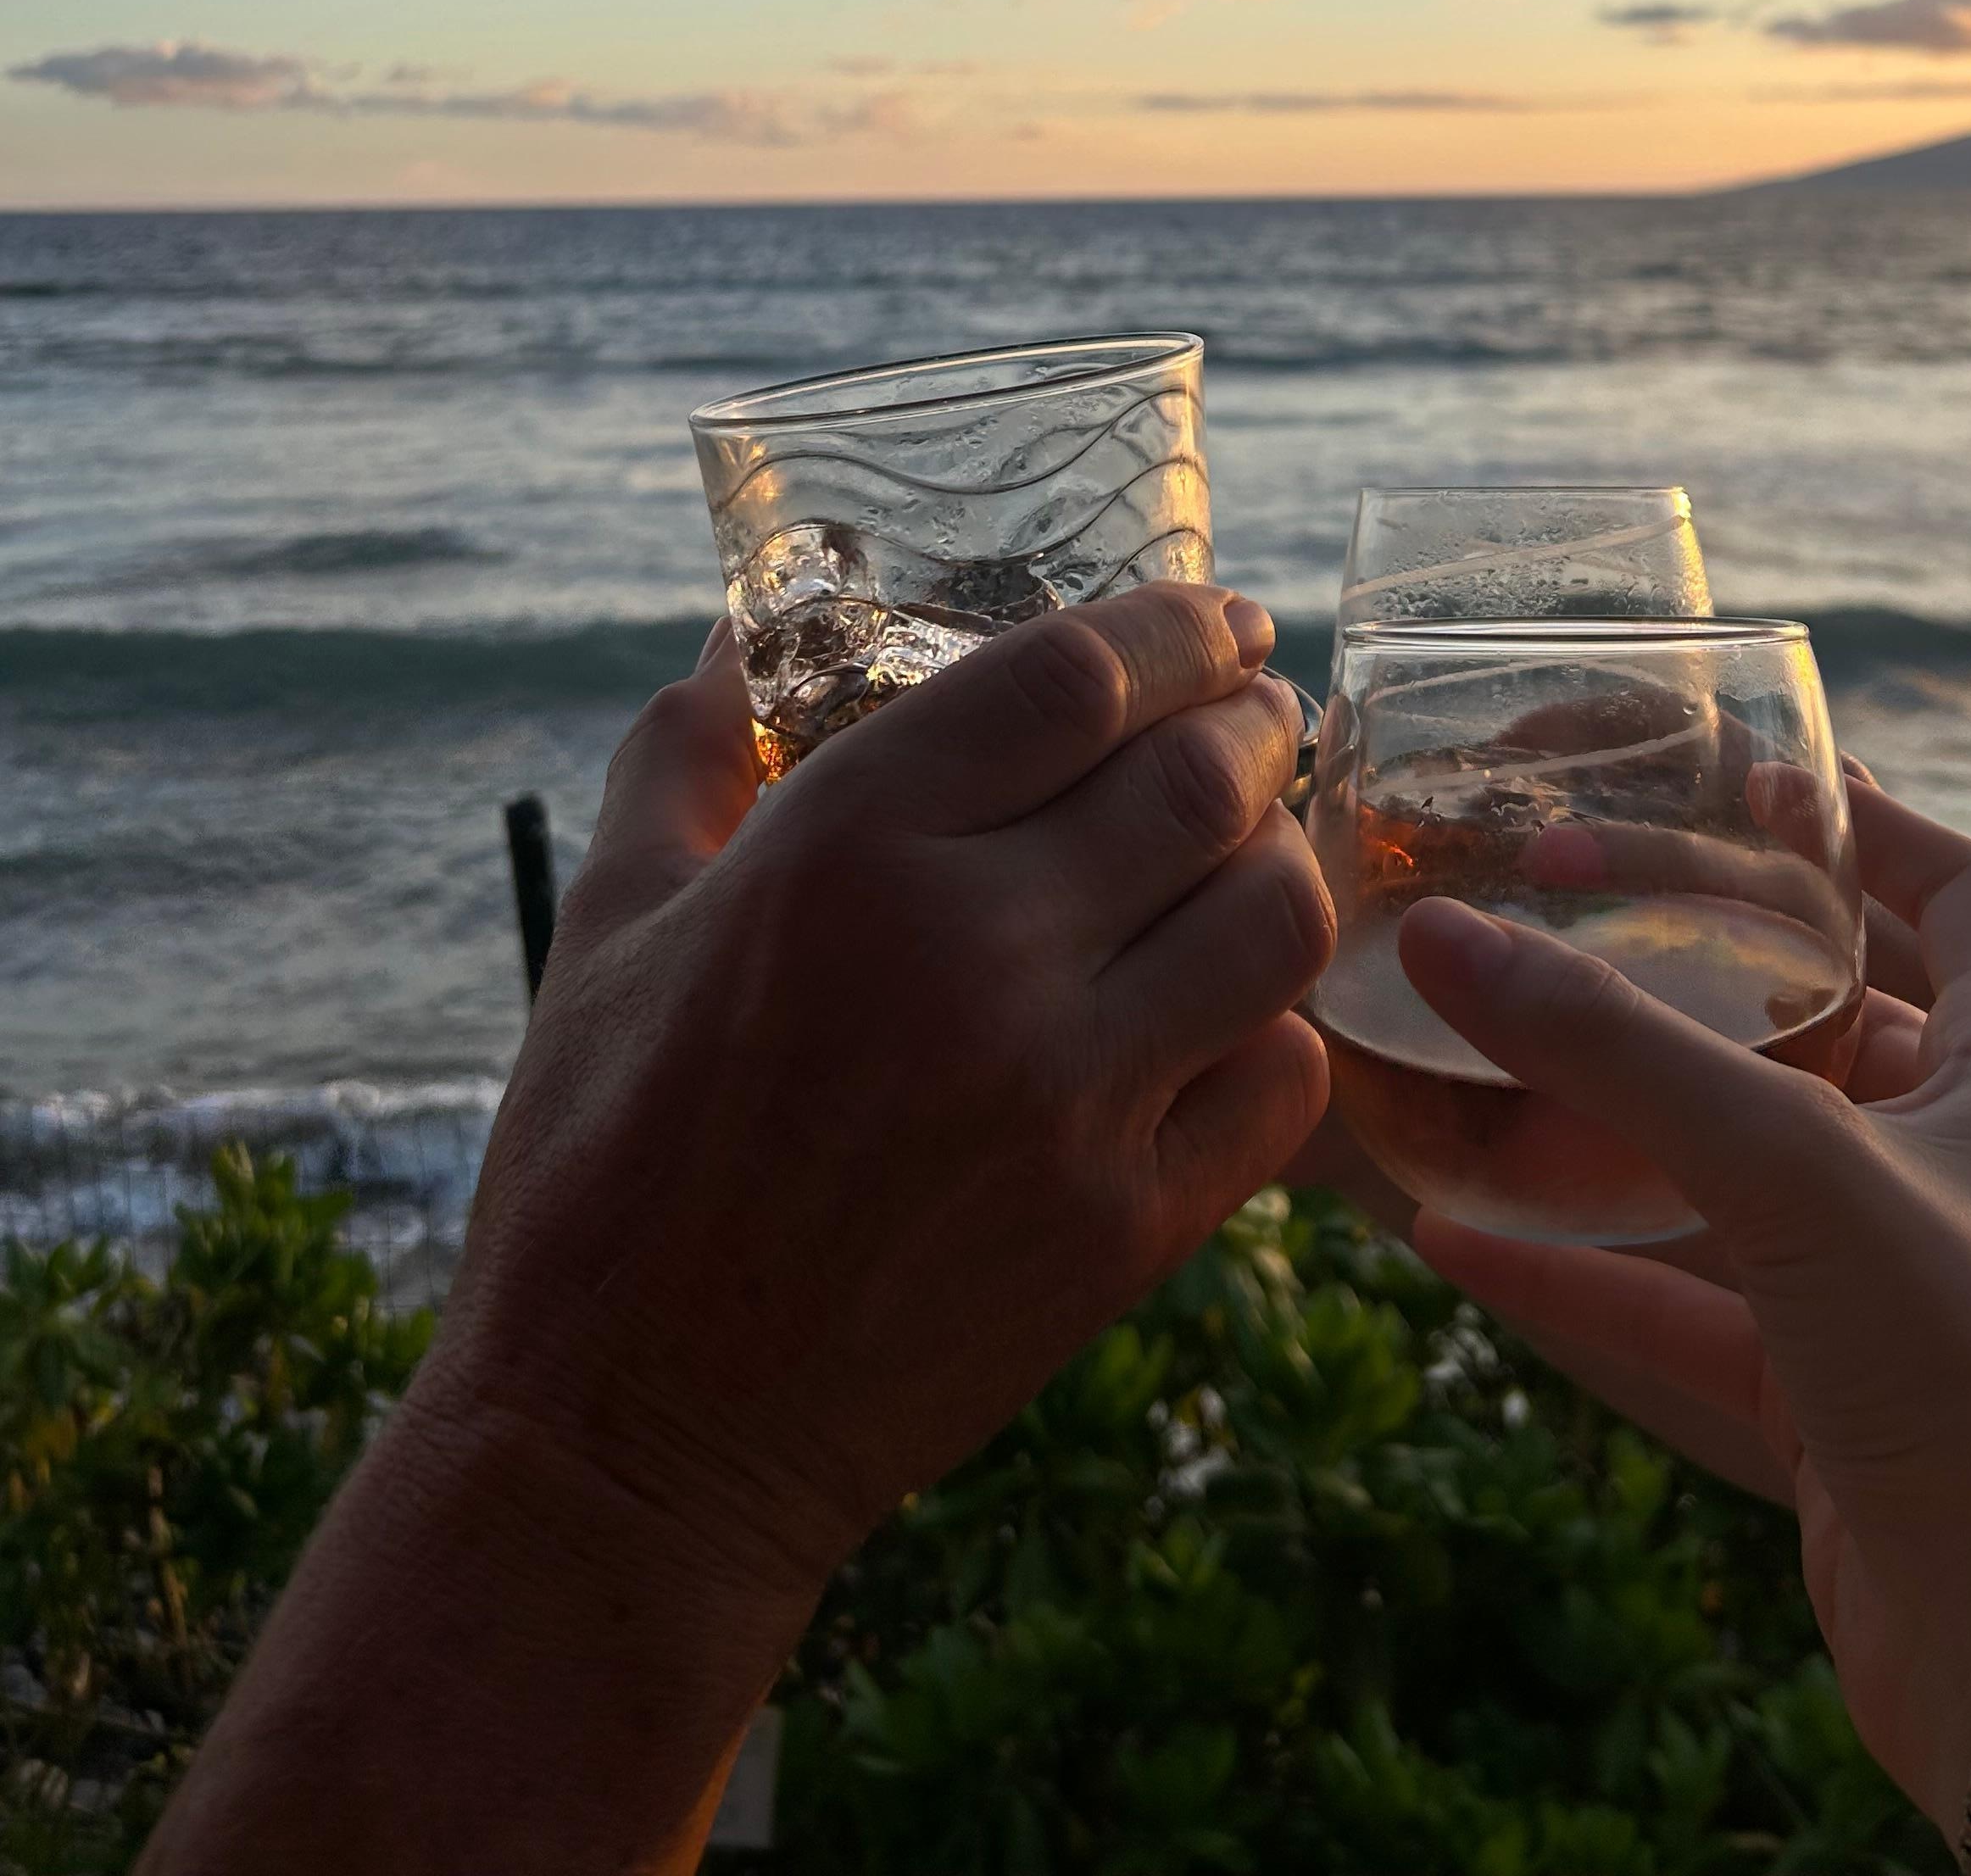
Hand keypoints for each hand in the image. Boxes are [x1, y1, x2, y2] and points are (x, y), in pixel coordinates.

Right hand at [427, 582, 1334, 1625]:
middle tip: (1258, 717)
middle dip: (1255, 725)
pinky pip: (1279, 1080)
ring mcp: (1067, 1100)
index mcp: (848, 850)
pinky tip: (1233, 1007)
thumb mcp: (609, 930)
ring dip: (1283, 860)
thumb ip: (682, 758)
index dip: (1177, 626)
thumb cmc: (599, 1165)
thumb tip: (727, 637)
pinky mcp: (1124, 1231)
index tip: (1222, 616)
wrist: (631, 1441)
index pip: (1079, 676)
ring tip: (1258, 846)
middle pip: (1204, 778)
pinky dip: (1278, 1023)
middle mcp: (977, 953)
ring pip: (1274, 920)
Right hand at [1399, 774, 1970, 1835]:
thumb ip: (1614, 1047)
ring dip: (1606, 1128)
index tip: (1755, 775)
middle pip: (1814, 1031)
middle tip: (1556, 909)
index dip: (1876, 827)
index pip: (1965, 901)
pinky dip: (1572, 1272)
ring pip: (1726, 1176)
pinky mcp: (1823, 1404)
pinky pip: (1677, 1307)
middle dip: (1688, 976)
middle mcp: (1953, 1168)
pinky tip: (1453, 1241)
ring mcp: (1887, 1290)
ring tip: (1476, 1060)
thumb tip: (1446, 935)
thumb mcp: (1791, 1166)